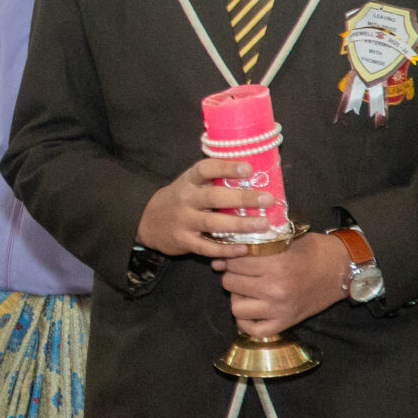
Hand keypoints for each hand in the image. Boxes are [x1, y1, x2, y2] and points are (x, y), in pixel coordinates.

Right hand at [135, 157, 285, 259]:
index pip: (206, 169)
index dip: (226, 168)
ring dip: (240, 224)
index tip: (248, 169)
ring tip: (263, 224)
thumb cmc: (181, 199)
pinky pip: (207, 247)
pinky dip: (226, 249)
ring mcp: (184, 221)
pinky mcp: (184, 241)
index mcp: (189, 181)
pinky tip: (244, 248)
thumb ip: (213, 181)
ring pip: (213, 223)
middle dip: (243, 198)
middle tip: (267, 199)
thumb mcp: (190, 184)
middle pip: (215, 197)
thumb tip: (252, 175)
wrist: (149, 221)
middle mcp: (186, 199)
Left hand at [214, 232, 351, 338]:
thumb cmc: (315, 250)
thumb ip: (254, 247)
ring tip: (247, 289)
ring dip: (238, 297)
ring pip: (236, 307)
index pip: (234, 262)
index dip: (231, 256)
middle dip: (232, 274)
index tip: (235, 256)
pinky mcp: (286, 323)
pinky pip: (253, 330)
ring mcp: (280, 309)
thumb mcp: (286, 240)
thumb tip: (219, 261)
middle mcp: (276, 289)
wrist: (344, 270)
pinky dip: (247, 321)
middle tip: (241, 271)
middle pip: (230, 283)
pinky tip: (253, 308)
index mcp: (277, 265)